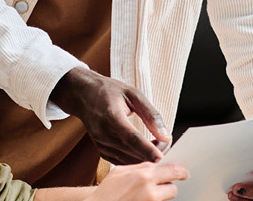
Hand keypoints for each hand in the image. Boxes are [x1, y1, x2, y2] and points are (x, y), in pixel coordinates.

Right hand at [50, 67, 170, 164]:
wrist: (83, 95)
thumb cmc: (109, 91)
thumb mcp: (133, 94)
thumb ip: (151, 115)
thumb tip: (166, 135)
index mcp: (112, 117)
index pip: (132, 138)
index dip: (147, 150)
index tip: (161, 158)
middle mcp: (104, 133)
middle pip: (132, 152)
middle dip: (153, 154)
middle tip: (168, 146)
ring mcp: (101, 144)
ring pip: (128, 161)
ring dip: (146, 159)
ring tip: (159, 147)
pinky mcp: (102, 150)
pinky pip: (122, 162)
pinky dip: (135, 160)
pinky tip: (146, 153)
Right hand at [88, 162, 187, 200]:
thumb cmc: (107, 191)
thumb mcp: (121, 171)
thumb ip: (140, 166)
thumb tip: (154, 164)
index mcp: (144, 175)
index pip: (174, 170)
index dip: (181, 171)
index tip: (184, 172)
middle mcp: (149, 190)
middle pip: (173, 188)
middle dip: (170, 186)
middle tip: (166, 185)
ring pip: (167, 199)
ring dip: (162, 196)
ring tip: (149, 194)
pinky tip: (143, 200)